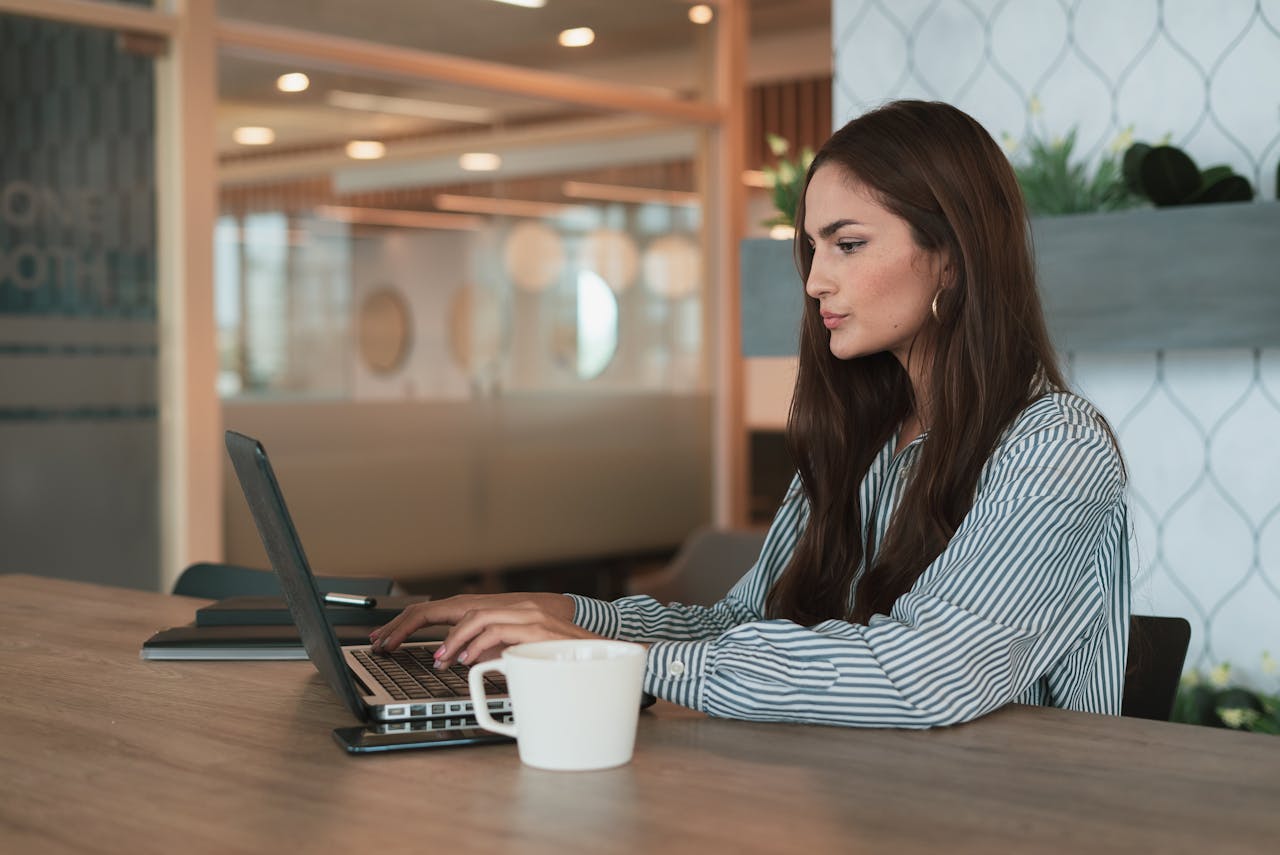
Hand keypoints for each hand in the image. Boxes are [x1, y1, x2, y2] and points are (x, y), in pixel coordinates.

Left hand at [369, 592, 591, 666]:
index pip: (438, 610)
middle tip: (385, 644)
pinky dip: (476, 643)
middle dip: (408, 624)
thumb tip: (461, 658)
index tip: (383, 638)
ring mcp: (516, 611)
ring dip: (449, 639)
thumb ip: (487, 648)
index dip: (406, 623)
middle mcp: (499, 605)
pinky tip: (466, 659)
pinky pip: (495, 628)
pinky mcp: (532, 622)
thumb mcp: (512, 646)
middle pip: (442, 606)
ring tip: (438, 660)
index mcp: (489, 610)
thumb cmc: (555, 643)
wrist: (598, 639)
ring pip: (469, 615)